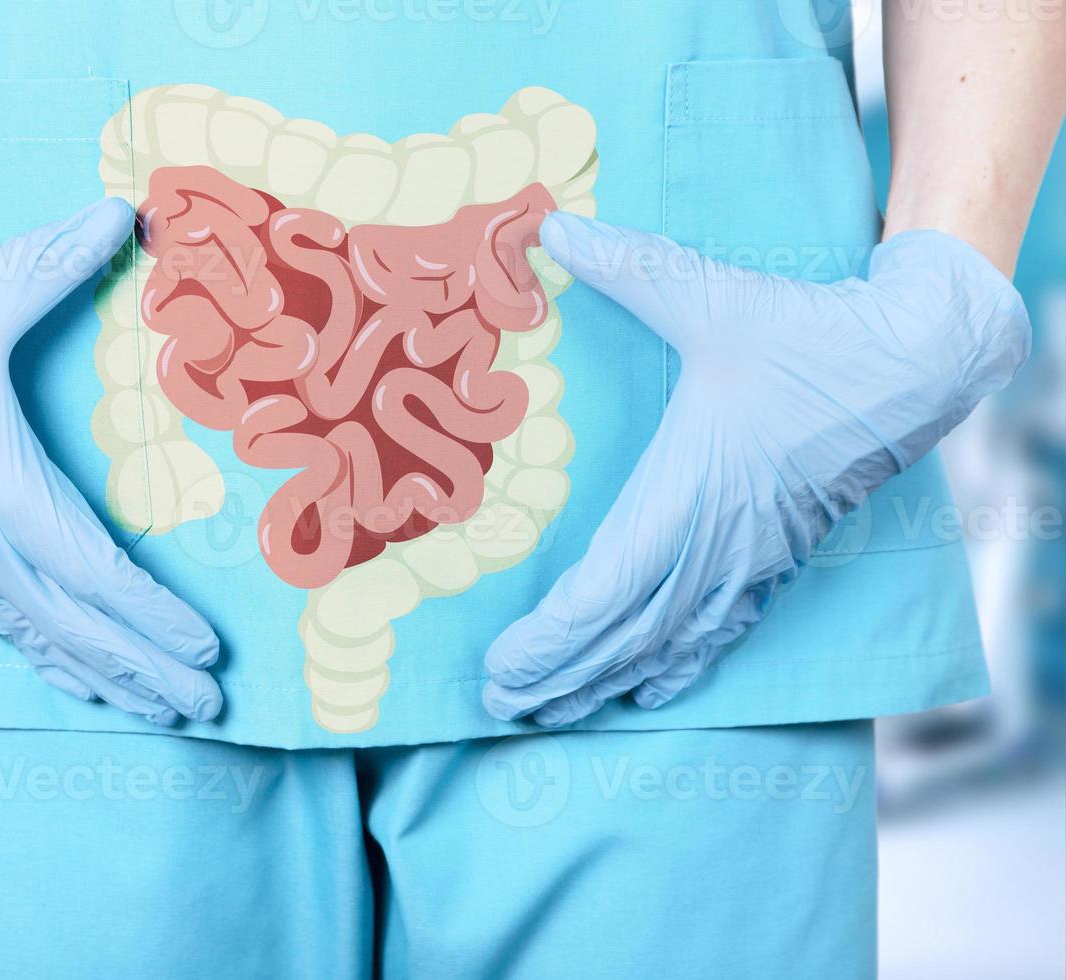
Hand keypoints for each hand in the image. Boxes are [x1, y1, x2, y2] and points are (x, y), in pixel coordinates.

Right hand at [0, 199, 223, 724]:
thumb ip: (53, 261)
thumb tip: (127, 212)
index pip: (91, 569)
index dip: (152, 614)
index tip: (207, 645)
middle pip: (74, 624)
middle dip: (145, 667)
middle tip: (208, 703)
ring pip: (37, 637)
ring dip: (102, 676)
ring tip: (161, 709)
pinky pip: (0, 625)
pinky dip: (47, 658)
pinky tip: (81, 680)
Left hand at [484, 213, 1029, 725]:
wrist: (918, 360)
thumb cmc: (810, 332)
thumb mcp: (714, 295)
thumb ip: (631, 266)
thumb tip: (551, 225)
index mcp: (694, 487)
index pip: (610, 585)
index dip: (555, 637)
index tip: (505, 665)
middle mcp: (721, 538)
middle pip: (629, 631)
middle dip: (562, 675)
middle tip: (499, 706)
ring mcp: (755, 555)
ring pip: (672, 641)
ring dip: (608, 681)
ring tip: (550, 712)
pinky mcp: (783, 556)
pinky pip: (725, 628)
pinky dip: (680, 664)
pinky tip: (651, 692)